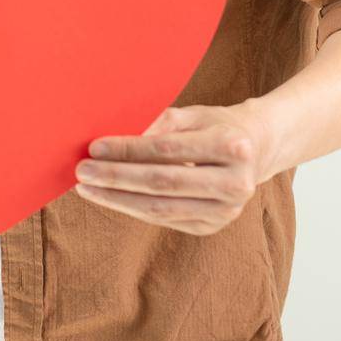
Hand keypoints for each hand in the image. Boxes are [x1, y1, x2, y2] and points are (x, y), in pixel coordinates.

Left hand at [74, 101, 271, 236]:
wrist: (258, 149)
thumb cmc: (218, 126)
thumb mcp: (194, 114)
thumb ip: (159, 123)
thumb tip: (116, 136)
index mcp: (232, 145)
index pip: (168, 149)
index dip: (128, 149)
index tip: (95, 147)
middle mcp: (235, 182)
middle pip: (163, 183)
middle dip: (117, 178)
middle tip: (82, 171)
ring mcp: (227, 210)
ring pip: (161, 208)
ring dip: (118, 199)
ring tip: (88, 188)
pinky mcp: (214, 226)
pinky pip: (165, 219)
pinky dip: (134, 209)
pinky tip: (111, 198)